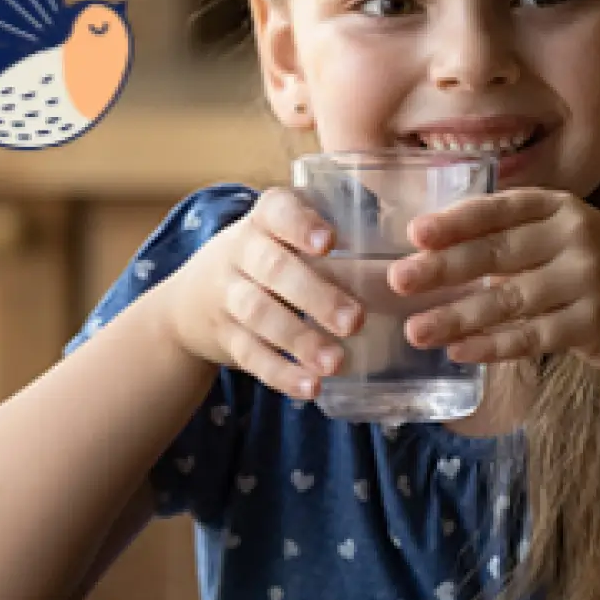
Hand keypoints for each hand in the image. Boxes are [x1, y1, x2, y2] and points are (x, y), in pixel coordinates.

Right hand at [158, 188, 363, 398]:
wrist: (190, 298)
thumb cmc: (270, 256)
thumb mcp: (287, 232)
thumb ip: (336, 232)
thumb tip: (409, 249)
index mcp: (265, 218)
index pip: (278, 212)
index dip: (302, 226)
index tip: (330, 243)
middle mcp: (241, 251)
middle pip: (274, 270)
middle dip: (315, 296)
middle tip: (356, 320)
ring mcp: (227, 295)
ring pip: (260, 315)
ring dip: (300, 341)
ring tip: (337, 362)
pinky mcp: (225, 337)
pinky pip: (251, 356)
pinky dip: (281, 374)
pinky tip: (312, 387)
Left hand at [387, 189, 599, 370]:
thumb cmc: (598, 271)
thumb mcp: (565, 238)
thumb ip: (514, 239)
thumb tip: (435, 254)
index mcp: (562, 208)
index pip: (500, 209)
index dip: (455, 222)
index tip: (414, 235)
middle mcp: (576, 237)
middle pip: (498, 252)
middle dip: (443, 268)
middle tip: (399, 281)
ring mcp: (587, 280)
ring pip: (508, 300)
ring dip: (457, 317)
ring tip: (416, 331)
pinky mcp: (592, 323)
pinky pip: (530, 336)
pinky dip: (492, 346)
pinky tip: (459, 352)